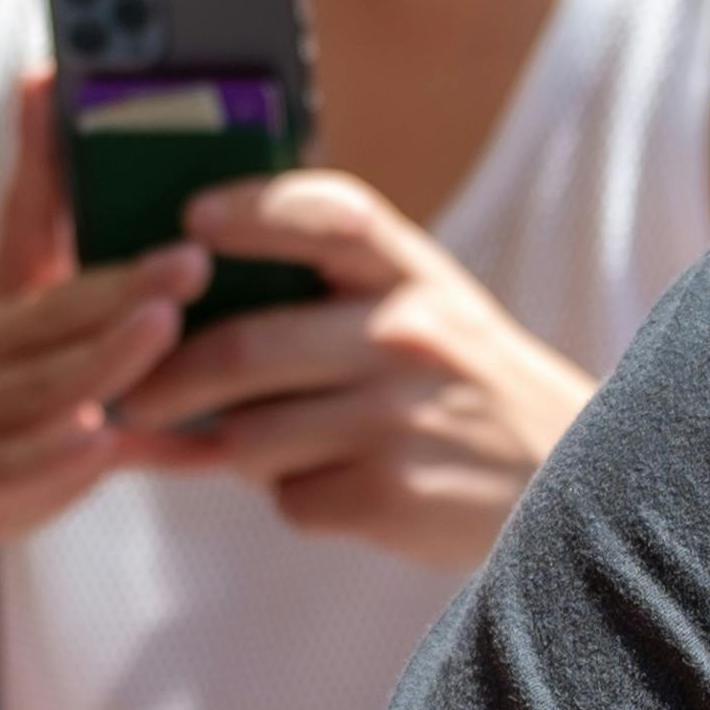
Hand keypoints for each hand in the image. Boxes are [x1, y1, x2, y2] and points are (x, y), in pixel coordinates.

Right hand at [0, 70, 201, 607]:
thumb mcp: (24, 405)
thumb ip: (101, 375)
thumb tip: (188, 346)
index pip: (21, 232)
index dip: (38, 159)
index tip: (54, 81)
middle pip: (54, 311)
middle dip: (127, 279)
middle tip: (196, 253)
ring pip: (39, 387)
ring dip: (104, 356)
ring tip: (162, 325)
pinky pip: (3, 472)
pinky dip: (52, 458)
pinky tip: (98, 439)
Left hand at [104, 169, 594, 566]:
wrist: (574, 490)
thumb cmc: (467, 392)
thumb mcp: (429, 313)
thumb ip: (333, 294)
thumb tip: (192, 298)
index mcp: (416, 273)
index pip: (326, 212)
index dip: (249, 211)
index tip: (190, 220)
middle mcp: (406, 333)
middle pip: (242, 347)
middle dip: (170, 378)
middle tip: (136, 395)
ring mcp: (396, 416)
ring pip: (250, 435)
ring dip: (240, 449)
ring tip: (270, 446)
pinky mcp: (389, 494)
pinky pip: (290, 498)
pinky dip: (296, 498)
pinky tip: (339, 488)